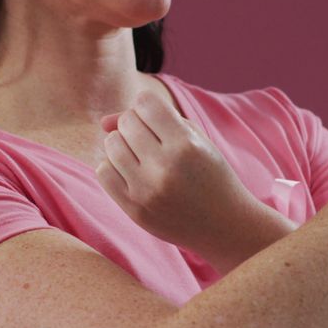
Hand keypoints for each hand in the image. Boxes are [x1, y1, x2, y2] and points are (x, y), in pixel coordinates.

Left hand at [94, 91, 260, 254]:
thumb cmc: (209, 175)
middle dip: (136, 125)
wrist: (224, 225)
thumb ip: (153, 120)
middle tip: (153, 140)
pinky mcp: (134, 209)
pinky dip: (113, 167)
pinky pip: (103, 171)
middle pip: (126, 122)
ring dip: (123, 144)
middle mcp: (164, 167)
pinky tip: (132, 172)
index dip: (149, 107)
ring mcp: (146, 190)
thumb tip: (103, 122)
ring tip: (142, 156)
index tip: (160, 120)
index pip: (144, 102)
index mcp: (186, 145)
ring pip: (111, 144)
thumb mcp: (195, 140)